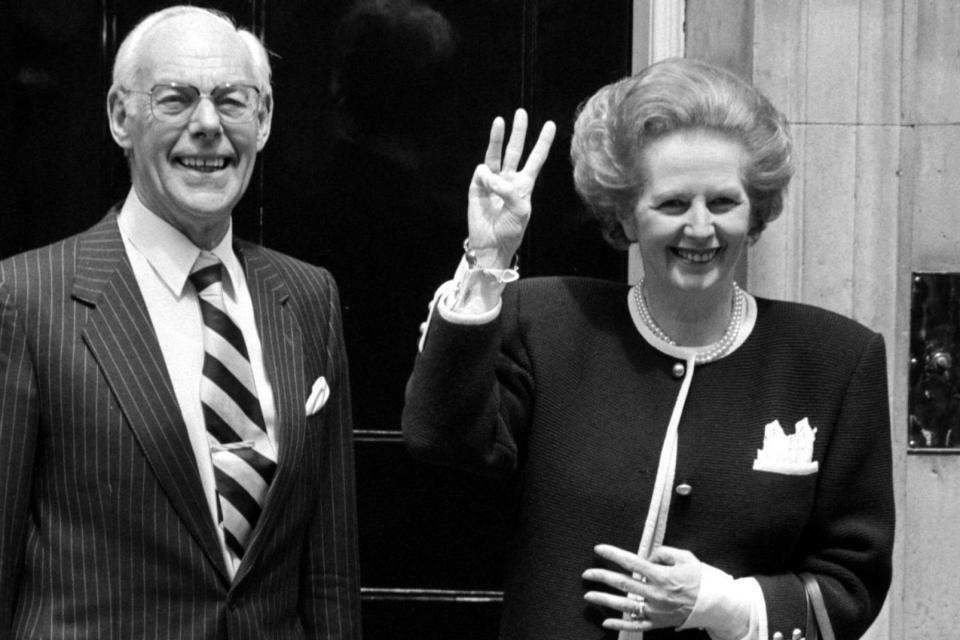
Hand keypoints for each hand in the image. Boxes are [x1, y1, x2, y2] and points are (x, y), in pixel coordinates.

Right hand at [467, 108, 555, 267]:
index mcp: (525, 184)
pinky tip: (488, 185)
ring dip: (497, 137)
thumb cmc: (511, 230)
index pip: (536, 159)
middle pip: (515, 150)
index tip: (551, 125)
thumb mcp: (520, 210)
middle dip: (518, 131)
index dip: (543, 142)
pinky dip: (486, 176)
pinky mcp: (477, 186)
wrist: (491, 244)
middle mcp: (509, 179)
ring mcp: (492, 181)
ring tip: (499, 120)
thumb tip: (490, 176)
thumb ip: (510, 191)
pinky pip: (482, 172)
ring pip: (495, 154)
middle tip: (521, 113)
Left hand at [582, 544, 702, 632]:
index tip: (598, 549)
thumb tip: (647, 556)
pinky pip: (636, 625)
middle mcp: (656, 594)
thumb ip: (664, 553)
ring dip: (604, 600)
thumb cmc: (701, 578)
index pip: (631, 562)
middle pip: (623, 584)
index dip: (613, 554)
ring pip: (625, 605)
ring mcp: (656, 610)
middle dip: (602, 577)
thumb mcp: (685, 557)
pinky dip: (620, 624)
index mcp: (662, 576)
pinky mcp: (658, 622)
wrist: (716, 604)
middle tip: (587, 573)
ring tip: (588, 596)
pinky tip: (606, 621)